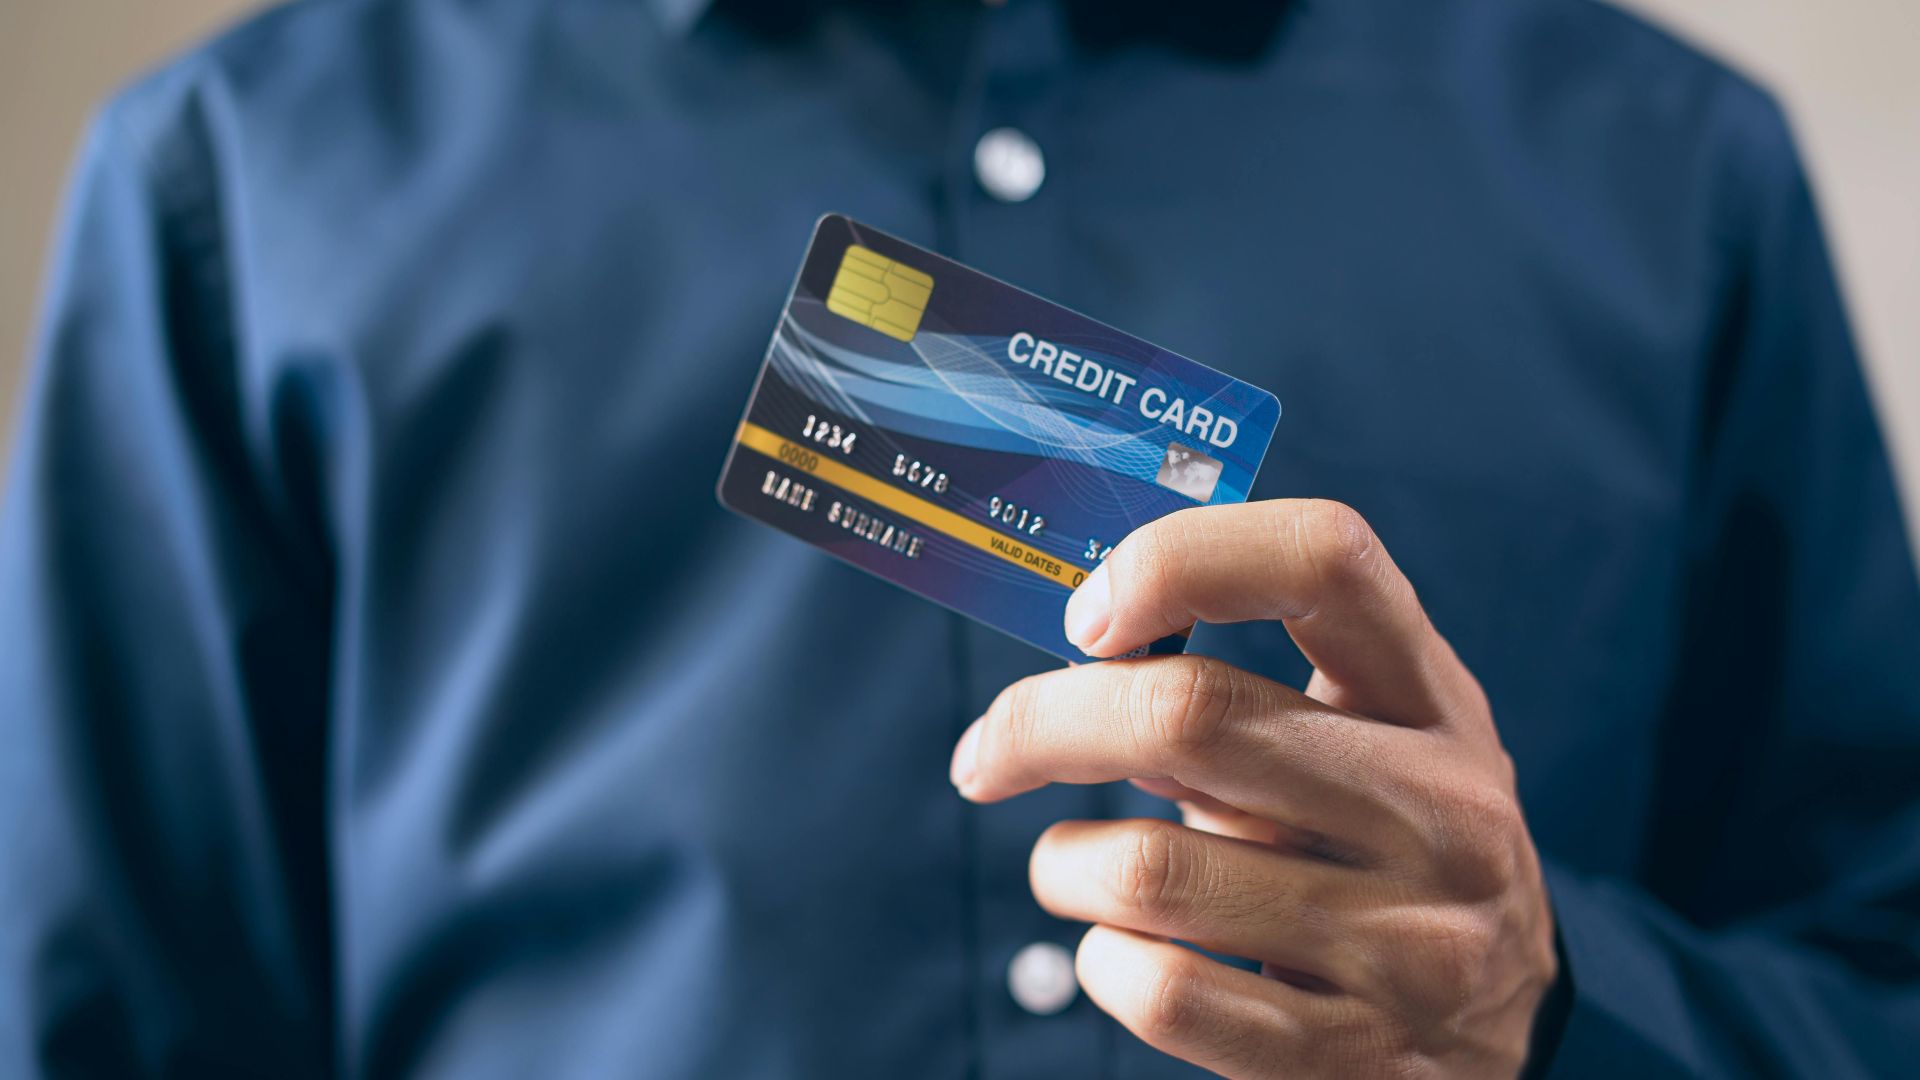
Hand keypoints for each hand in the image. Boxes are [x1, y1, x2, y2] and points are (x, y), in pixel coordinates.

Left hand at [950, 500, 1557, 1077]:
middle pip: (1191, 714)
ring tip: (1070, 867)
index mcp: (1436, 703)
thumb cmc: (1395, 855)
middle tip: (991, 753)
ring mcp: (1409, 944)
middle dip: (1044, 725)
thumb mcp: (1374, 751)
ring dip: (1064, 862)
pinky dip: (1102, 962)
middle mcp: (1440, 811)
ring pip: (1147, 871)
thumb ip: (1255, 700)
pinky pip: (1162, 994)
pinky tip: (1119, 952)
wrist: (1511, 1041)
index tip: (1089, 616)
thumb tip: (1082, 678)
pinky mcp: (1354, 1060)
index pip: (1323, 559)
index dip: (1180, 559)